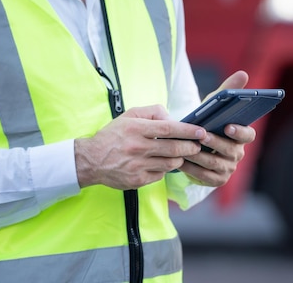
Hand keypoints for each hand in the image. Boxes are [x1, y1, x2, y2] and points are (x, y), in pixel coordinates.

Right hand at [75, 105, 207, 189]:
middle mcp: (137, 147)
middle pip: (173, 148)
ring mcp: (137, 166)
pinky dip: (165, 169)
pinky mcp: (137, 180)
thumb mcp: (128, 116)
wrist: (91, 160)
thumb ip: (152, 112)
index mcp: (136, 129)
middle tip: (197, 146)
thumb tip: (171, 118)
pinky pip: (160, 174)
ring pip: (170, 164)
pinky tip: (162, 163)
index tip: (201, 131)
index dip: (188, 130)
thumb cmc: (112, 136)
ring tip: (181, 154)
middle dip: (190, 147)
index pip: (169, 128)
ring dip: (180, 159)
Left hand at [179, 70, 256, 186]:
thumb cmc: (207, 121)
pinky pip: (204, 175)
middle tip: (202, 136)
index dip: (240, 132)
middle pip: (229, 150)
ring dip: (199, 155)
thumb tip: (243, 74)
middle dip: (215, 143)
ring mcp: (228, 168)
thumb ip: (228, 89)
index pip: (249, 135)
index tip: (228, 126)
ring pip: (214, 163)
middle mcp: (238, 153)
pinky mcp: (216, 179)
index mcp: (242, 136)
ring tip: (186, 148)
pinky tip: (180, 161)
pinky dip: (192, 169)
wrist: (193, 144)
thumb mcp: (215, 104)